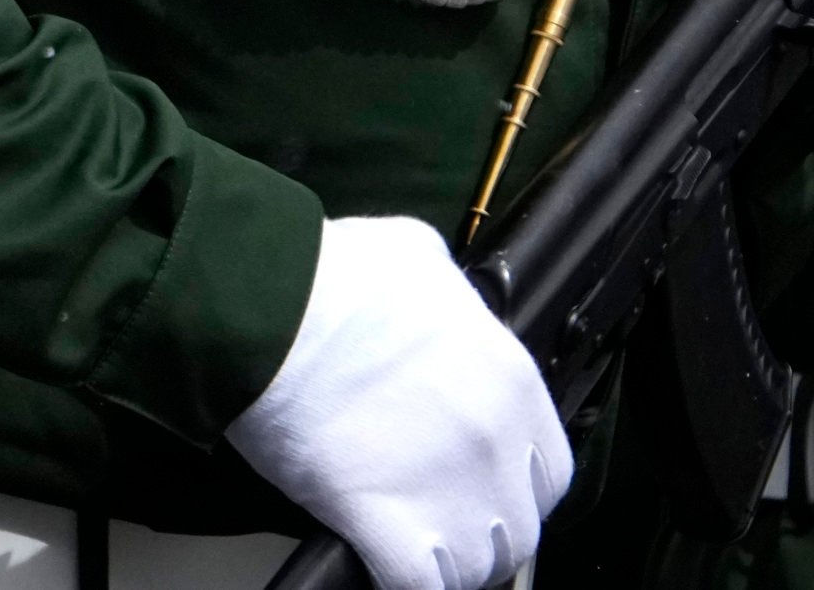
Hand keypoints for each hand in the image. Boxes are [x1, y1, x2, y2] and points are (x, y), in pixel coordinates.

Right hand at [227, 215, 568, 589]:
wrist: (262, 305)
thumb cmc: (325, 276)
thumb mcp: (416, 256)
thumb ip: (451, 294)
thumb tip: (439, 310)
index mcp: (509, 377)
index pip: (551, 472)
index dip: (513, 484)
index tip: (479, 482)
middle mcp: (493, 440)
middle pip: (519, 528)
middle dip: (482, 528)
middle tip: (437, 514)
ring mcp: (446, 488)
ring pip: (477, 565)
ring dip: (444, 558)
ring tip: (406, 538)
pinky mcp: (386, 522)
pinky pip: (419, 584)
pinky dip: (404, 578)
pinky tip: (377, 556)